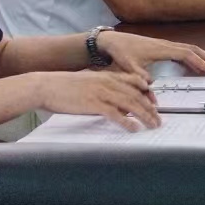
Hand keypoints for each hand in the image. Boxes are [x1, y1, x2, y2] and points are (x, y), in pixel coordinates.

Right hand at [37, 70, 160, 131]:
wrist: (46, 86)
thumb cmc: (64, 86)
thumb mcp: (89, 82)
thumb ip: (105, 89)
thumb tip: (117, 103)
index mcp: (107, 76)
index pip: (136, 82)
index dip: (148, 93)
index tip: (156, 103)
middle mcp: (108, 82)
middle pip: (137, 95)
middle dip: (150, 108)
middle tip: (158, 119)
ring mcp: (101, 93)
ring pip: (130, 104)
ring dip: (144, 116)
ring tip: (152, 125)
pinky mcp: (93, 104)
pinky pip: (115, 114)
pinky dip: (127, 122)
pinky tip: (134, 128)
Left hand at [97, 31, 204, 79]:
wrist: (112, 41)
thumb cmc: (121, 52)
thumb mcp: (129, 68)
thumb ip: (141, 81)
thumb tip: (151, 97)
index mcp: (161, 49)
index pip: (185, 54)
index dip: (198, 61)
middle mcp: (165, 45)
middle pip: (192, 48)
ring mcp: (165, 44)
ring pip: (188, 48)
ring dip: (201, 56)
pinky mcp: (162, 47)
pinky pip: (181, 50)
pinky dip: (191, 57)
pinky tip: (193, 66)